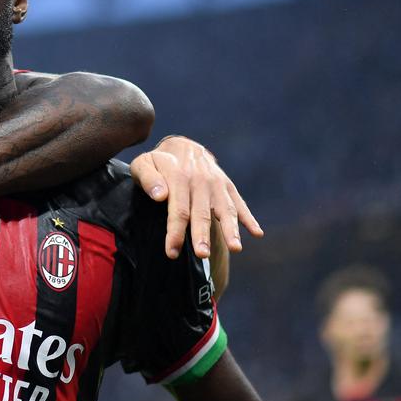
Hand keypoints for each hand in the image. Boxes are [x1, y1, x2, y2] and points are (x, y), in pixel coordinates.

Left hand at [129, 135, 262, 258]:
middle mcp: (201, 181)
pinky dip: (249, 218)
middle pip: (202, 213)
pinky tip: (257, 233)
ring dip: (231, 229)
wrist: (182, 146)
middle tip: (202, 254)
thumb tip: (160, 196)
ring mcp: (217, 184)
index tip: (172, 252)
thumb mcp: (143, 164)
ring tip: (235, 248)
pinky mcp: (227, 186)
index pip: (178, 209)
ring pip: (225, 209)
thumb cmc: (158, 162)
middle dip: (202, 235)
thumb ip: (148, 179)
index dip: (175, 232)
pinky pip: (239, 203)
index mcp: (179, 177)